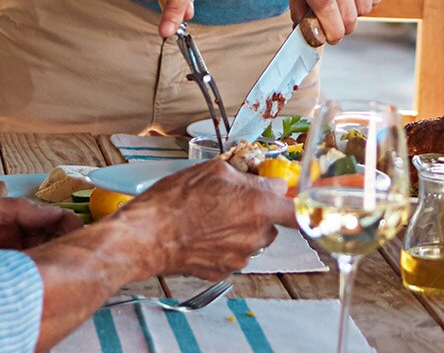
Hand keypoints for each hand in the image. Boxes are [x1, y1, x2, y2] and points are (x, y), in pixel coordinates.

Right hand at [110, 161, 294, 279]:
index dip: (291, 202)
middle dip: (258, 213)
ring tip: (211, 218)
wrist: (146, 236)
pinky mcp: (223, 271)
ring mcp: (239, 257)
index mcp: (259, 206)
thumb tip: (265, 182)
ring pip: (251, 240)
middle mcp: (255, 235)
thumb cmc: (174, 202)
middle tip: (232, 202)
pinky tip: (202, 234)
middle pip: (271, 224)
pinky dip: (223, 246)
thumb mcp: (214, 172)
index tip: (288, 200)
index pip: (297, 210)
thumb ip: (249, 178)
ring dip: (240, 230)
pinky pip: (232, 255)